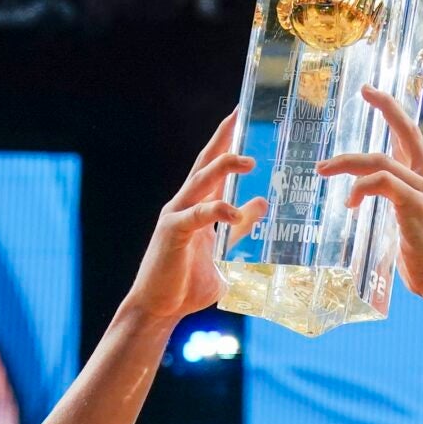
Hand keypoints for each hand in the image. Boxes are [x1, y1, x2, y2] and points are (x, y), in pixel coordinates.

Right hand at [126, 112, 264, 326]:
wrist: (159, 308)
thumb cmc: (188, 284)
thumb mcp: (224, 253)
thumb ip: (241, 230)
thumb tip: (262, 203)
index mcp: (197, 207)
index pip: (213, 167)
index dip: (226, 141)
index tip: (242, 116)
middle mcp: (184, 205)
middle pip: (205, 162)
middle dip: (223, 138)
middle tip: (241, 115)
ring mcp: (176, 216)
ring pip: (201, 182)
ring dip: (224, 167)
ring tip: (249, 160)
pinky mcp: (173, 233)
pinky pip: (197, 216)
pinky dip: (217, 211)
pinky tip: (234, 212)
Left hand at [317, 85, 422, 308]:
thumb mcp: (409, 227)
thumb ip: (395, 208)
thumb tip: (370, 204)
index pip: (412, 137)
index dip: (394, 112)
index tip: (374, 94)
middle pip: (406, 132)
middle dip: (386, 107)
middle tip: (363, 91)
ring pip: (381, 161)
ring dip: (347, 162)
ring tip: (323, 170)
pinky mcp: (415, 206)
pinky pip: (381, 183)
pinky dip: (360, 187)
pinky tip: (349, 202)